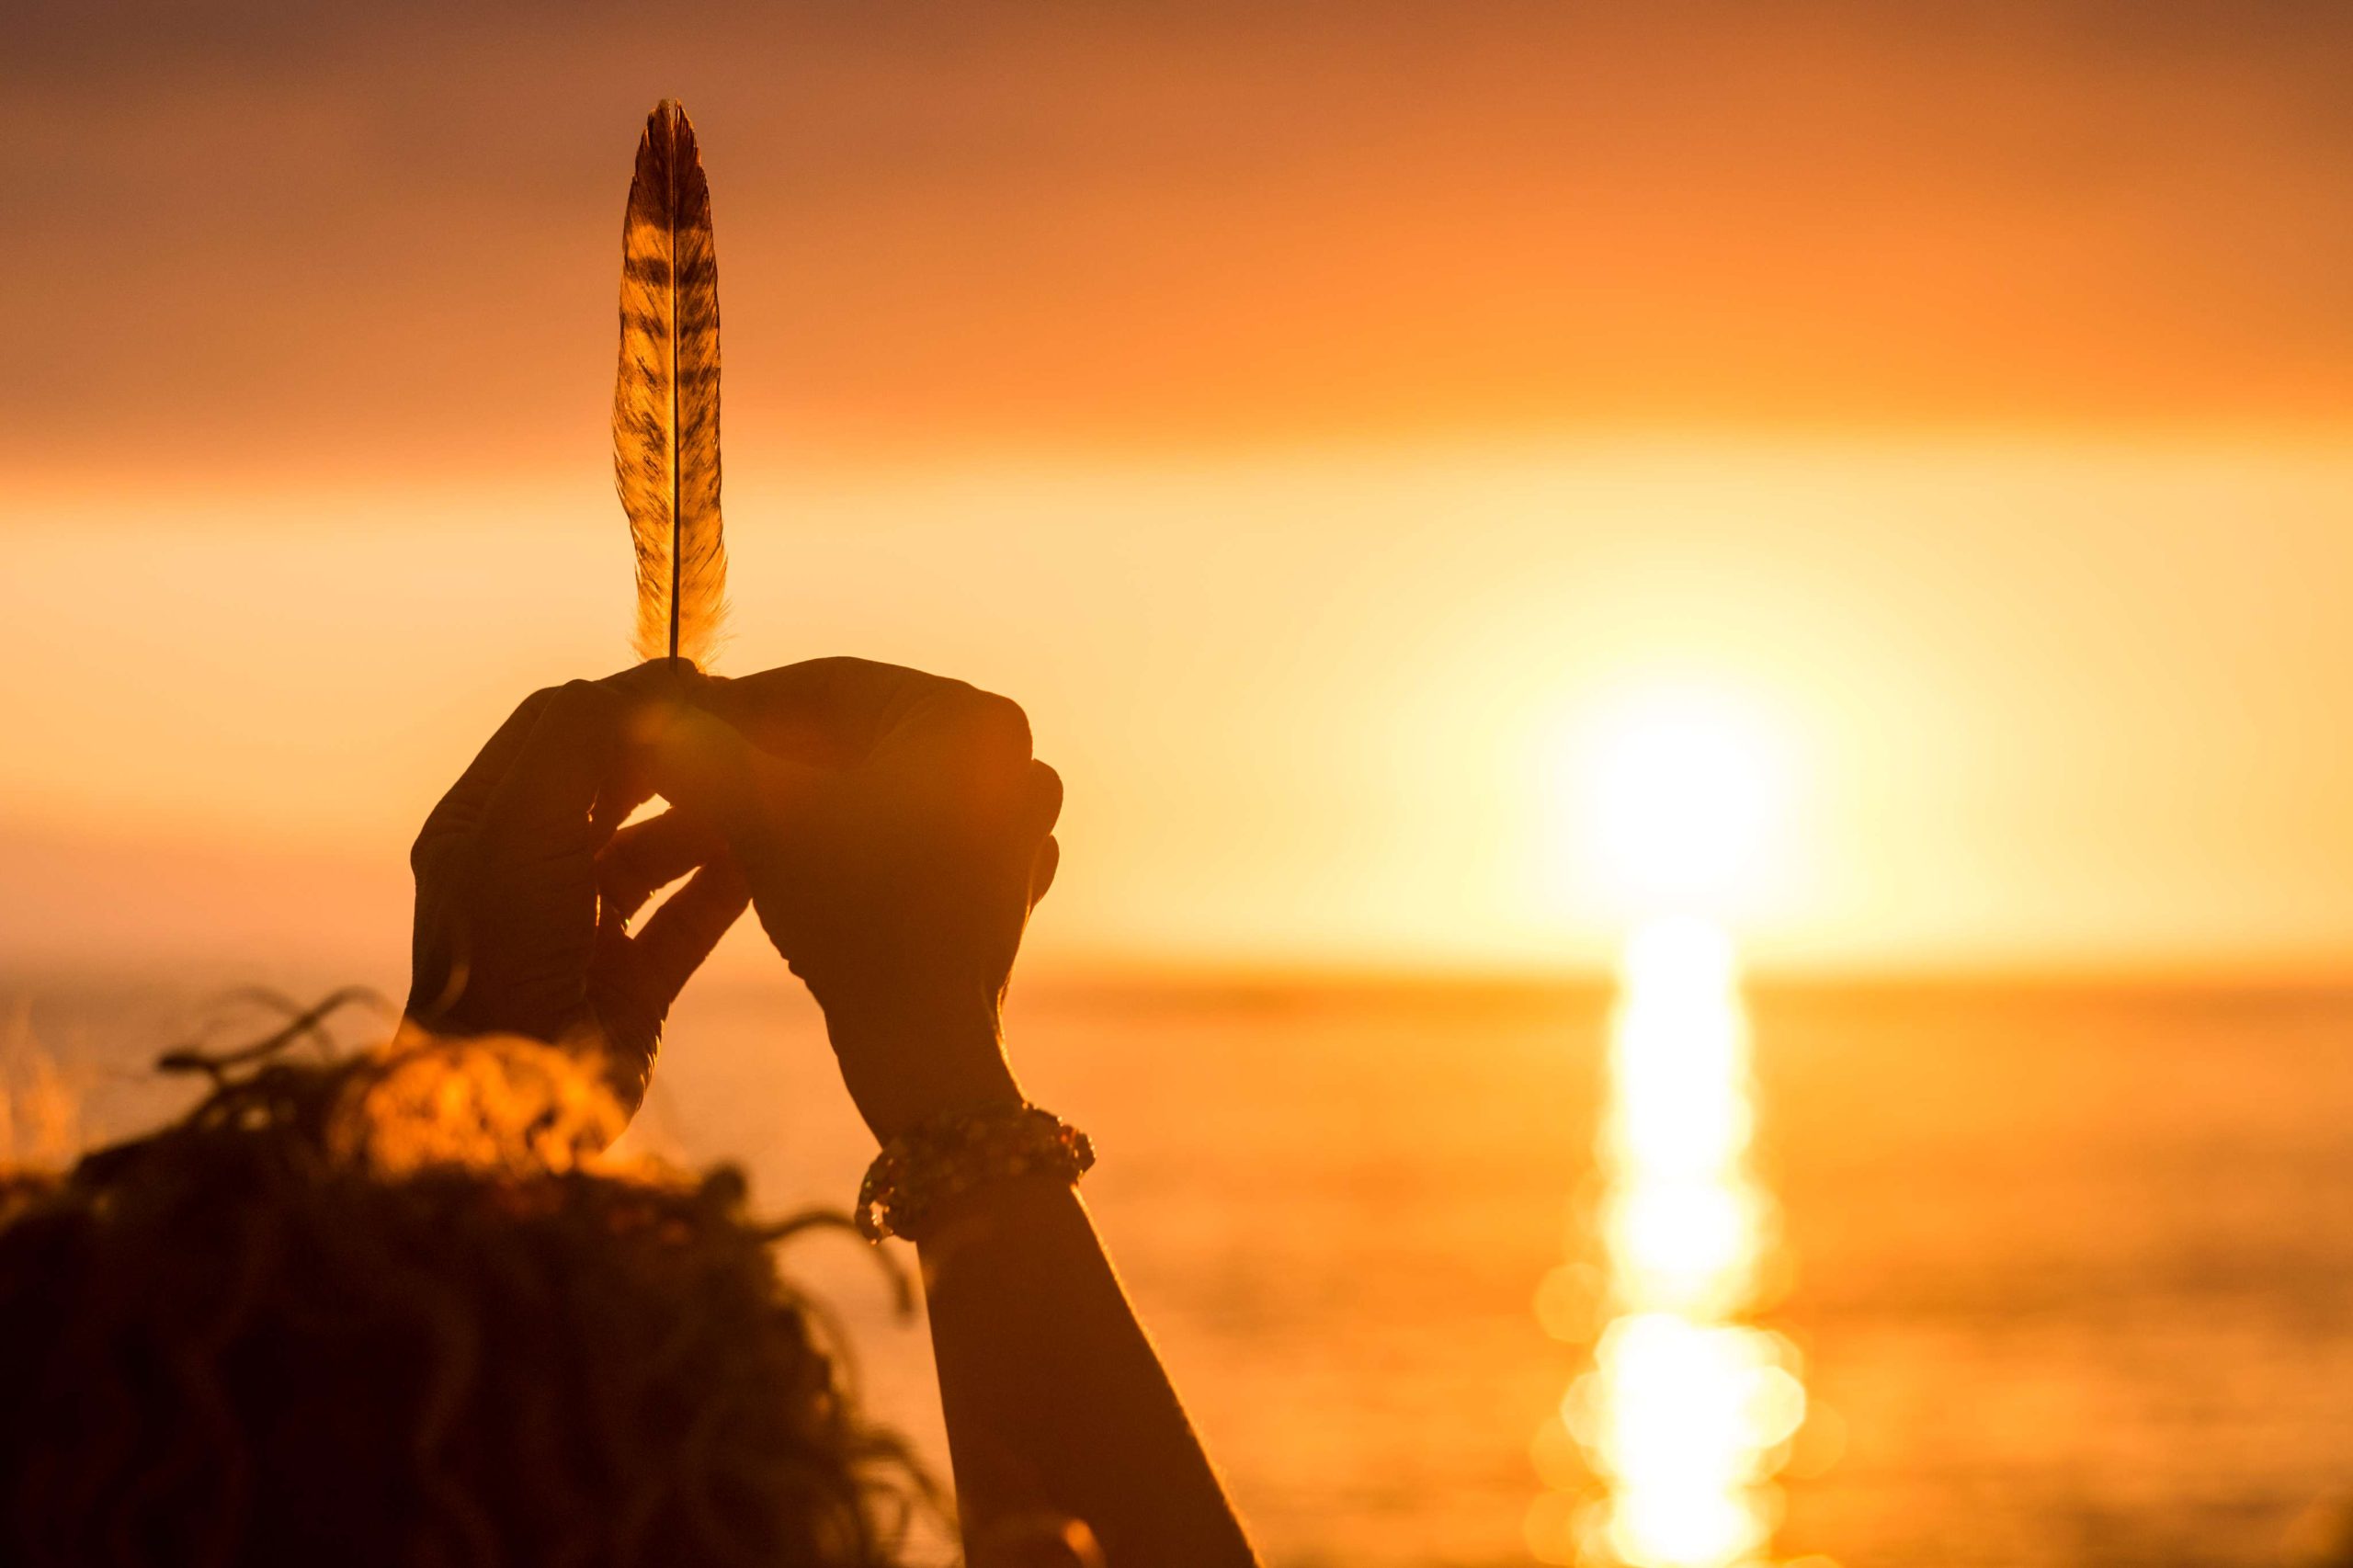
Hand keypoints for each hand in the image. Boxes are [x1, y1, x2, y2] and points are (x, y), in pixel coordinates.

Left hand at [405, 661, 750, 1108]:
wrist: (505, 1107)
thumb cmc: (498, 957)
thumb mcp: (523, 826)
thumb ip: (580, 741)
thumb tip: (655, 678)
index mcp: (483, 825)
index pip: (557, 727)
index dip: (625, 696)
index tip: (701, 683)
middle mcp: (528, 869)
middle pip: (613, 782)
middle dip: (676, 753)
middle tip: (747, 729)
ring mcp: (582, 928)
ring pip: (658, 847)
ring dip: (710, 818)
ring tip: (770, 790)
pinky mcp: (632, 984)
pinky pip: (691, 915)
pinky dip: (729, 882)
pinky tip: (774, 855)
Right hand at [650, 657, 1061, 1140]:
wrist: (921, 1036)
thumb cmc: (848, 913)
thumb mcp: (760, 817)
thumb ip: (706, 752)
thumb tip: (652, 713)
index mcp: (970, 718)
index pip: (832, 687)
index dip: (743, 704)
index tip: (683, 725)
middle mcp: (1015, 757)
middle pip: (865, 736)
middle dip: (780, 753)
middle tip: (706, 769)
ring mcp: (1021, 820)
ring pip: (888, 785)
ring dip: (815, 795)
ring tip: (746, 816)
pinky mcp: (1009, 876)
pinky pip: (917, 834)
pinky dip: (861, 839)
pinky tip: (811, 858)